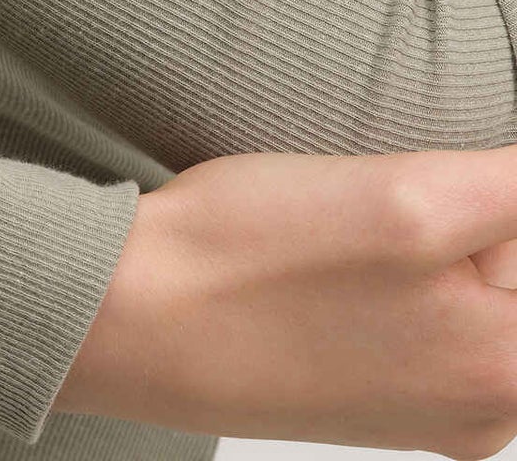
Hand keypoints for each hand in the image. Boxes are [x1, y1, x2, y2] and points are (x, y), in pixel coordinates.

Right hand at [57, 146, 516, 456]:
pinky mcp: (376, 394)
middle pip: (513, 268)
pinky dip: (385, 270)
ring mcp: (431, 410)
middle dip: (466, 216)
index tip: (409, 198)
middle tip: (368, 203)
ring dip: (419, 237)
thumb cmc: (246, 260)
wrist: (126, 313)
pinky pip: (419, 313)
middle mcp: (490, 410)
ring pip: (466, 284)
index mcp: (516, 369)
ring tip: (338, 226)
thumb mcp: (410, 196)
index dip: (486, 194)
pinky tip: (324, 259)